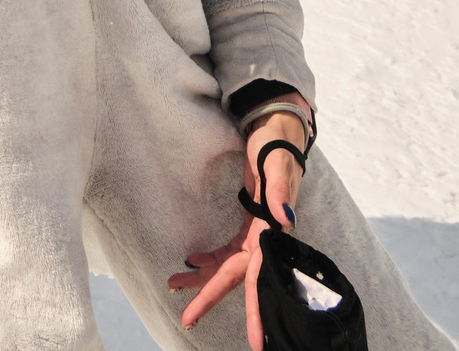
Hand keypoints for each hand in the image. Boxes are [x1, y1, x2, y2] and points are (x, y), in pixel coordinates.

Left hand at [167, 112, 307, 350]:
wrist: (277, 129)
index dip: (253, 307)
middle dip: (211, 298)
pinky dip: (210, 259)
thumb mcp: (276, 164)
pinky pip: (229, 251)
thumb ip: (280, 189)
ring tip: (174, 287)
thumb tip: (284, 216)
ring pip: (228, 266)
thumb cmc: (276, 145)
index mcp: (271, 229)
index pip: (255, 275)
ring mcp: (256, 231)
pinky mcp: (249, 222)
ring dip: (203, 278)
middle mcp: (264, 235)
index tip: (258, 341)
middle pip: (235, 276)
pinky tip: (194, 262)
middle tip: (187, 320)